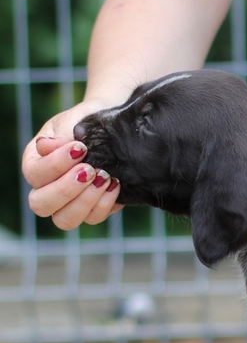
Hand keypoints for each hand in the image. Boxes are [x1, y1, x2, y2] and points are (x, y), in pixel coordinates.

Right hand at [22, 101, 121, 230]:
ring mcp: (71, 203)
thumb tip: (44, 146)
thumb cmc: (88, 122)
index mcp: (36, 163)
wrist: (115, 127)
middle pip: (42, 205)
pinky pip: (94, 218)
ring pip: (66, 220)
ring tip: (105, 177)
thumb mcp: (72, 123)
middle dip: (66, 189)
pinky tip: (116, 184)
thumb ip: (59, 136)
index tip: (80, 149)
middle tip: (90, 169)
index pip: (34, 175)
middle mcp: (48, 188)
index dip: (56, 165)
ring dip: (86, 201)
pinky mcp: (94, 209)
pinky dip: (106, 204)